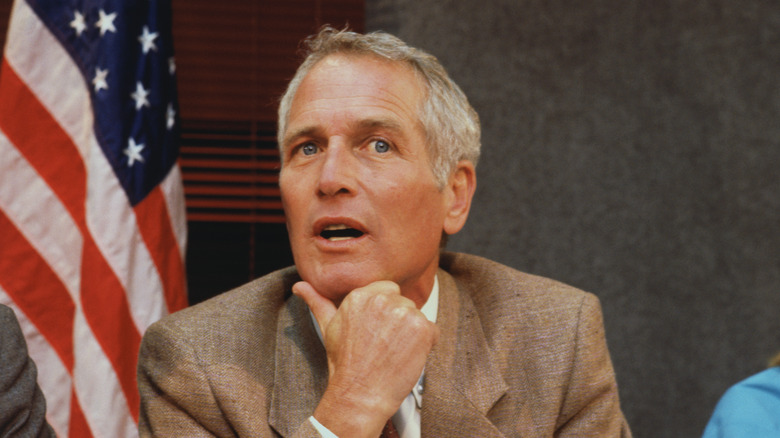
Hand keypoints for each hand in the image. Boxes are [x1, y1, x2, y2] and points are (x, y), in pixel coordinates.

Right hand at [293, 280, 438, 437]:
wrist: (360, 395)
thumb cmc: (345, 365)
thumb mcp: (328, 328)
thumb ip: (317, 302)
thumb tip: (301, 287)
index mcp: (360, 295)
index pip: (388, 290)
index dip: (386, 311)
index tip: (379, 328)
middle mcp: (382, 300)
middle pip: (403, 302)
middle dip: (398, 322)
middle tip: (385, 343)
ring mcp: (404, 313)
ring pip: (417, 316)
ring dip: (412, 333)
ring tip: (394, 351)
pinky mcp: (422, 328)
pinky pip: (432, 330)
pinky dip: (425, 345)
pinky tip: (406, 356)